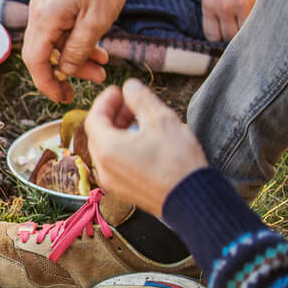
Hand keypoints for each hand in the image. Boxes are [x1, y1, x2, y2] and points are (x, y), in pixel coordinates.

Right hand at [22, 0, 136, 102]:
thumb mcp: (97, 21)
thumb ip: (79, 50)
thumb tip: (65, 70)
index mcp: (45, 18)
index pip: (35, 61)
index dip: (46, 83)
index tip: (62, 97)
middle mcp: (39, 12)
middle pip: (44, 53)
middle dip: (68, 70)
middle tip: (93, 80)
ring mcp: (46, 6)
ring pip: (55, 42)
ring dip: (77, 56)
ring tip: (103, 64)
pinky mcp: (56, 2)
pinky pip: (61, 29)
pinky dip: (77, 41)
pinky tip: (98, 48)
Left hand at [83, 78, 207, 216]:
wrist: (194, 200)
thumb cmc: (178, 162)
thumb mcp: (161, 120)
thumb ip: (140, 98)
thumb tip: (130, 87)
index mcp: (106, 149)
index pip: (94, 117)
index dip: (106, 100)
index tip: (119, 90)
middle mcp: (102, 168)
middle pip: (98, 134)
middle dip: (113, 115)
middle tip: (131, 103)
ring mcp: (112, 182)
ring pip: (106, 149)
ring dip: (118, 131)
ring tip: (141, 120)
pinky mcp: (124, 191)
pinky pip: (115, 164)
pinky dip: (122, 148)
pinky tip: (143, 142)